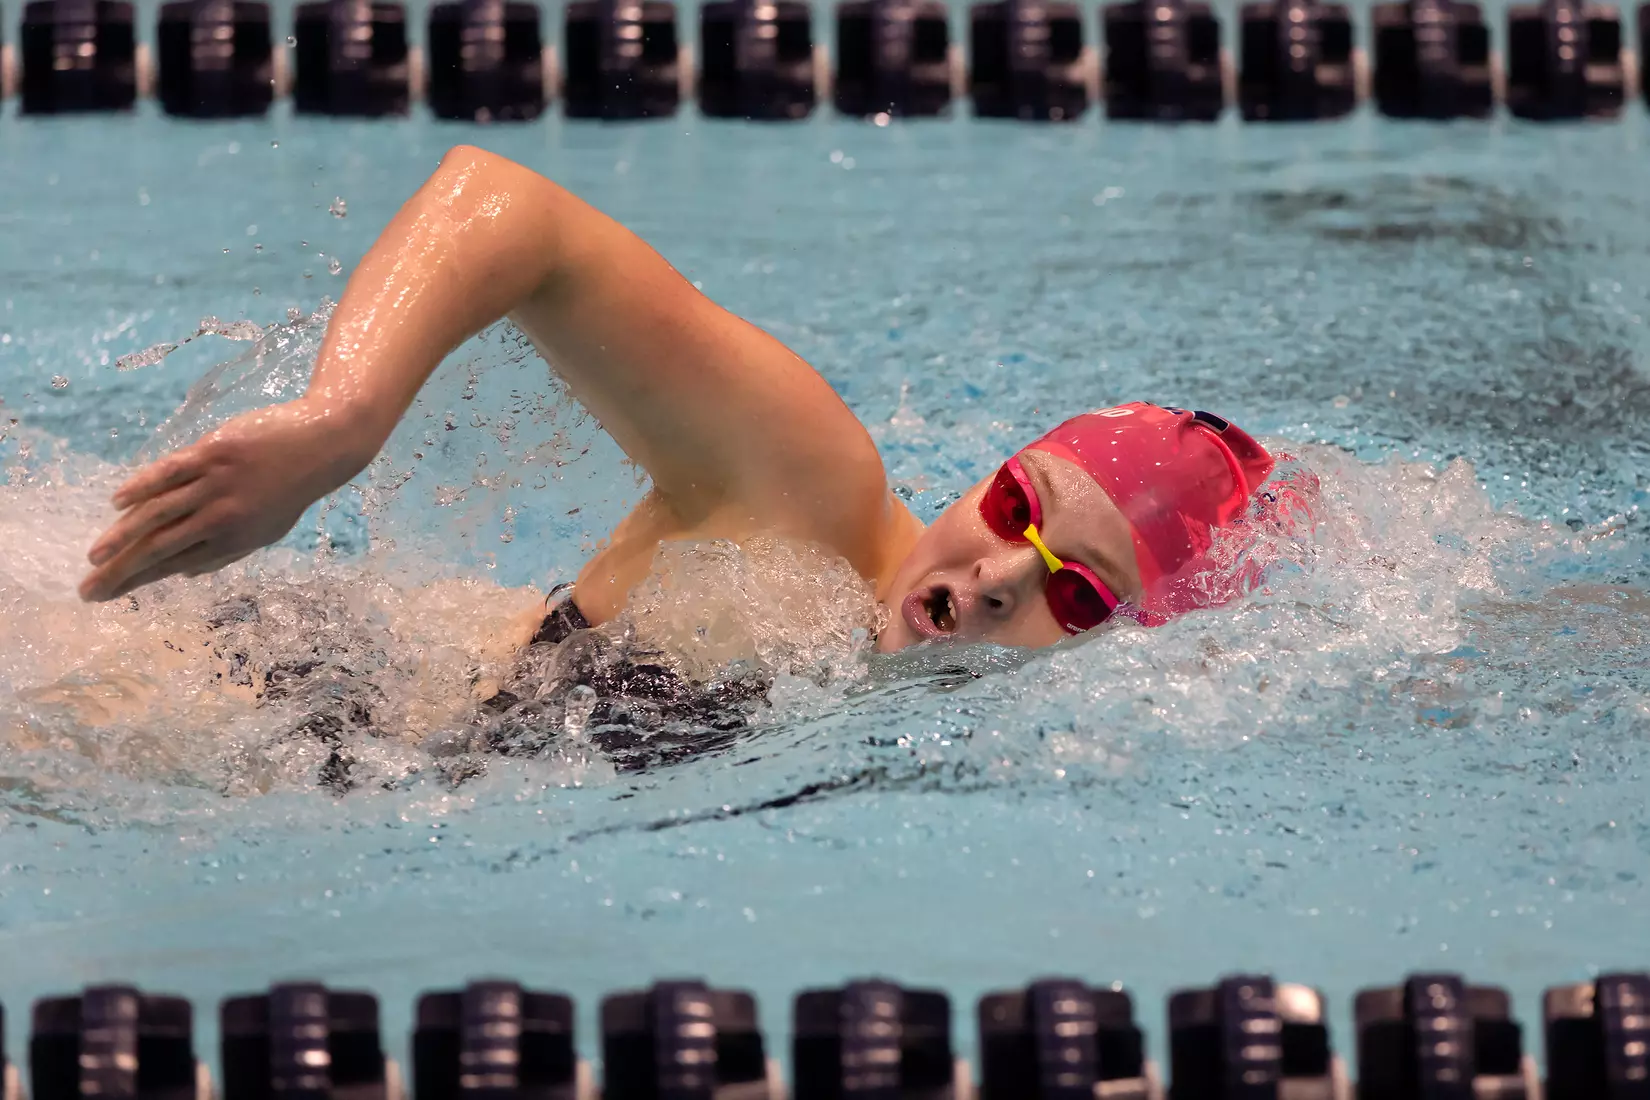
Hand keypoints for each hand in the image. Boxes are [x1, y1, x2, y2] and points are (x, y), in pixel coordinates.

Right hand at [79, 399, 374, 601]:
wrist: (322, 445)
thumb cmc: (289, 489)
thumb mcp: (265, 532)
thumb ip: (225, 552)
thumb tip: (186, 574)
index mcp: (233, 541)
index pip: (174, 565)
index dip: (138, 582)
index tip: (106, 594)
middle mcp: (222, 517)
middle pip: (161, 547)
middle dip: (121, 571)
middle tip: (88, 589)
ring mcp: (216, 484)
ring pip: (160, 513)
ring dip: (122, 535)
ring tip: (95, 554)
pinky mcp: (213, 453)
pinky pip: (170, 472)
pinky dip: (142, 486)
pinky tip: (117, 502)